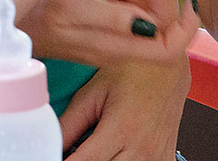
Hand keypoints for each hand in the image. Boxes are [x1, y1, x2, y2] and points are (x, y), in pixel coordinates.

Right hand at [20, 0, 199, 68]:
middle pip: (159, 28)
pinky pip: (124, 13)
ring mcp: (107, 41)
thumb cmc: (36, 11)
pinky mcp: (97, 31)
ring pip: (142, 17)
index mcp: (115, 48)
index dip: (185, 25)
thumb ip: (111, 18)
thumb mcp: (72, 8)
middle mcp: (116, 48)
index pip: (169, 48)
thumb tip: (151, 25)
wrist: (4, 19)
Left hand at [59, 52, 190, 160]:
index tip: (53, 157)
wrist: (167, 66)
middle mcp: (142, 148)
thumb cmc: (131, 72)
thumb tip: (49, 142)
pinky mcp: (166, 159)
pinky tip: (114, 153)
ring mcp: (157, 157)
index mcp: (121, 129)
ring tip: (94, 149)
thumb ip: (69, 123)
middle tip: (75, 149)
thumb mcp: (93, 92)